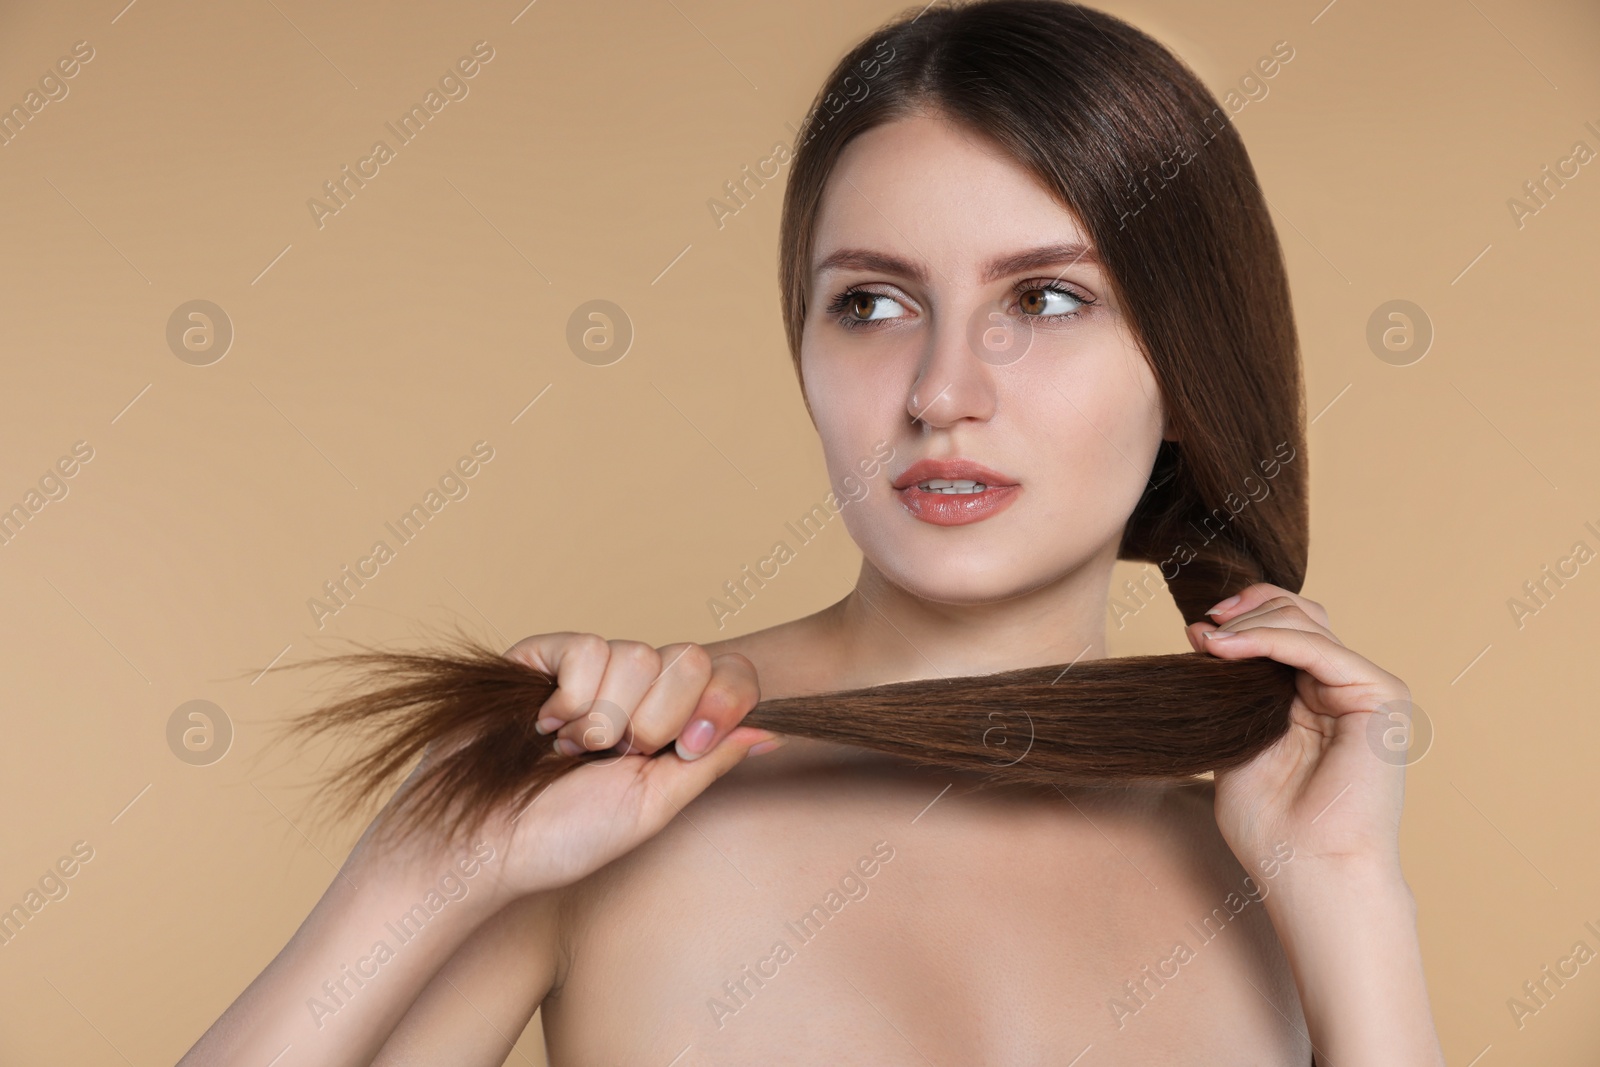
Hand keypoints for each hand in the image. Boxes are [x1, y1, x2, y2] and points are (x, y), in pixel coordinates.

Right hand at [458, 634, 781, 899]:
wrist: (480, 843)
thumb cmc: (561, 838)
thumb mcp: (653, 806)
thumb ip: (711, 761)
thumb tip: (774, 730)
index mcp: (670, 724)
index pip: (726, 675)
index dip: (716, 705)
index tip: (683, 749)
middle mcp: (635, 691)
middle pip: (688, 658)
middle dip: (655, 720)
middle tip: (616, 756)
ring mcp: (588, 670)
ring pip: (637, 654)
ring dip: (604, 717)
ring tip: (571, 750)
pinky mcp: (542, 656)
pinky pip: (588, 646)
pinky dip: (570, 696)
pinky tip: (545, 725)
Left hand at [1185, 584, 1411, 881]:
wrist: (1306, 869)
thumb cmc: (1271, 825)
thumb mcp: (1236, 738)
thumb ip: (1229, 686)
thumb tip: (1203, 631)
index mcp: (1313, 696)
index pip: (1284, 628)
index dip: (1242, 617)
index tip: (1197, 631)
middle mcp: (1342, 687)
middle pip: (1299, 612)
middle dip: (1246, 610)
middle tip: (1203, 631)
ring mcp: (1365, 689)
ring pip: (1306, 621)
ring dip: (1250, 624)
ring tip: (1209, 643)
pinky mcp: (1381, 696)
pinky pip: (1319, 648)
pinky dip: (1269, 640)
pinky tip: (1229, 648)